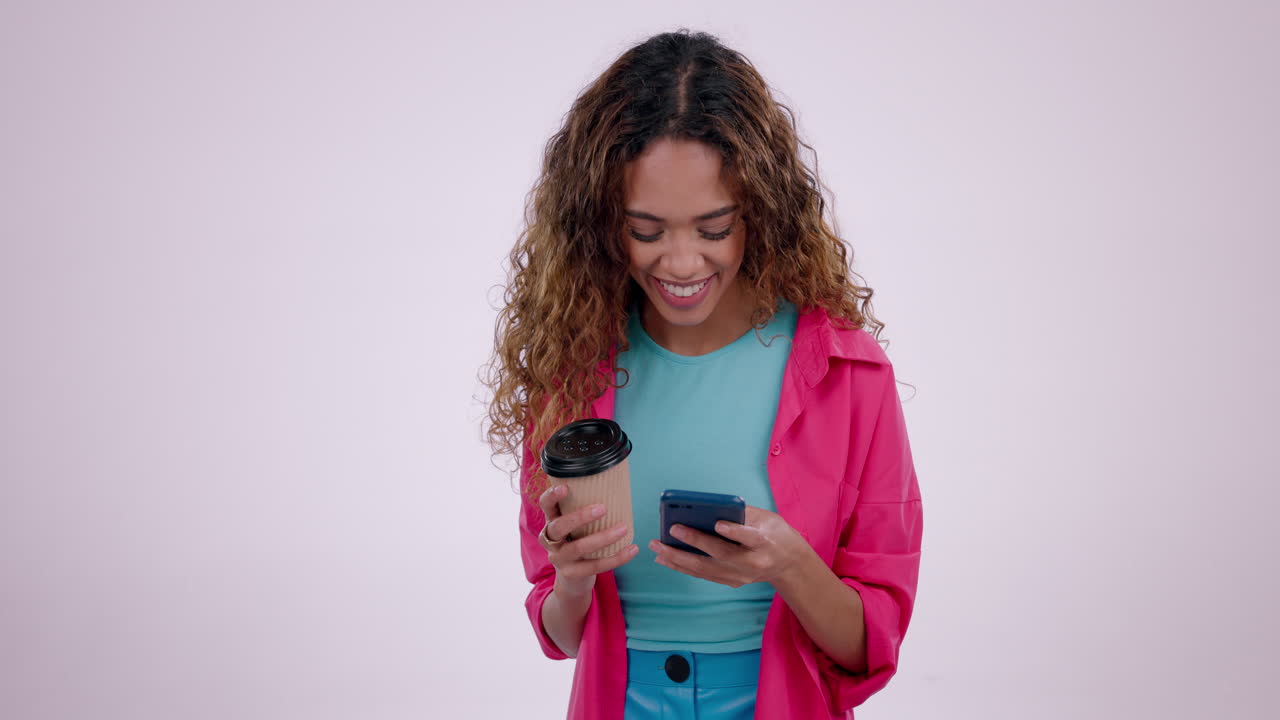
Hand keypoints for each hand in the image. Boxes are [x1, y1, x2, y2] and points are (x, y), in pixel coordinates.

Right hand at [537, 483, 637, 597]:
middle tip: (603, 508)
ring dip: (603, 537)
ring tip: (624, 528)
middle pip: (559, 526)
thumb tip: (616, 485)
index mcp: (551, 522)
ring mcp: (559, 558)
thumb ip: (584, 509)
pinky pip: (595, 565)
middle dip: (580, 517)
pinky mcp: (572, 573)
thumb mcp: (575, 526)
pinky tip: (632, 549)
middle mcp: (550, 540)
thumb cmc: (578, 542)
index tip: (566, 487)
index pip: (545, 505)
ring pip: (579, 547)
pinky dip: (616, 558)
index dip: (552, 496)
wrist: (572, 579)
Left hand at [648, 505, 809, 587]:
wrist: (789, 563)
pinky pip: (704, 575)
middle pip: (721, 554)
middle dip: (694, 543)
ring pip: (707, 569)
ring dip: (679, 559)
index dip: (734, 532)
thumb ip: (742, 513)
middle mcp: (753, 562)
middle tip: (671, 530)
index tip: (717, 523)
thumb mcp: (767, 517)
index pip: (749, 537)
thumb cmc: (775, 533)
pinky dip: (683, 567)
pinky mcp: (732, 582)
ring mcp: (742, 576)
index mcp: (765, 542)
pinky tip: (666, 558)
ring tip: (658, 548)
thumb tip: (708, 508)